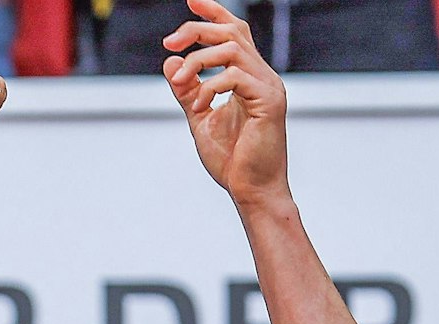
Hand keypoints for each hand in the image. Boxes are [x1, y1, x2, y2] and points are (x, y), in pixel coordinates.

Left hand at [162, 0, 290, 208]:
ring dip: (197, 61)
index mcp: (248, 76)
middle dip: (197, 30)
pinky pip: (234, 76)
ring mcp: (268, 86)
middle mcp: (262, 75)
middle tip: (169, 43)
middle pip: (232, 31)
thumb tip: (169, 62)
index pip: (235, 31)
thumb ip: (186, 91)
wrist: (251, 190)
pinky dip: (208, 86)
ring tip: (181, 83)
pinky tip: (198, 106)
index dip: (214, 12)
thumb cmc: (231, 159)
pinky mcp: (269, 101)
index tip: (190, 1)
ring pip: (231, 49)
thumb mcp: (199, 118)